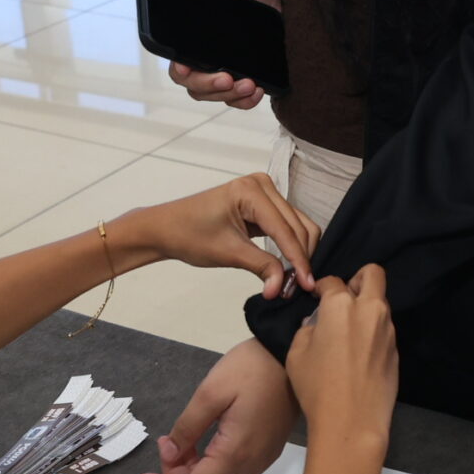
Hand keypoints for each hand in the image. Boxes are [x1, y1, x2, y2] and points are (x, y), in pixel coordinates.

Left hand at [117, 174, 318, 298]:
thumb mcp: (228, 252)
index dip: (299, 259)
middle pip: (299, 225)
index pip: (285, 229)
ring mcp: (264, 192)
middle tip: (298, 288)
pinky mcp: (263, 204)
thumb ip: (261, 267)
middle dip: (301, 257)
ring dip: (299, 253)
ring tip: (294, 281)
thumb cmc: (189, 235)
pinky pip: (286, 225)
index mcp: (252, 190)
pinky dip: (290, 247)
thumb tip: (282, 287)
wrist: (165, 229)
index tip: (308, 285)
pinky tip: (289, 267)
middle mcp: (263, 185)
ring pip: (297, 225)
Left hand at [141, 339, 293, 473]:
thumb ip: (187, 427)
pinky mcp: (268, 452)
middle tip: (167, 448)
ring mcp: (262, 461)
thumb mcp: (210, 392)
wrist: (289, 355)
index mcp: (235, 453)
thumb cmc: (250, 369)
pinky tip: (203, 447)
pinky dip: (213, 471)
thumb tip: (170, 452)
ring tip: (181, 446)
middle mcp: (251, 466)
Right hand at [166, 0, 282, 109]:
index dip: (180, 69)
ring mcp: (223, 70)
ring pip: (216, 95)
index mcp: (192, 36)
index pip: (178, 62)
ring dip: (230, 95)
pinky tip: (258, 92)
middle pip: (195, 86)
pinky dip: (246, 102)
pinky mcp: (243, 77)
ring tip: (251, 84)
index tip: (187, 67)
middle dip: (210, 86)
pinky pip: (238, 100)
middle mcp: (204, 58)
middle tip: (230, 77)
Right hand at [285, 266, 397, 445]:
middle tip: (343, 300)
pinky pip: (383, 330)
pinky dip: (372, 333)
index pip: (332, 281)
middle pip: (373, 274)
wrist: (351, 422)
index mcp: (341, 304)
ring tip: (348, 333)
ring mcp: (387, 330)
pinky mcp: (396, 350)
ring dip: (366, 309)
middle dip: (357, 279)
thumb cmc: (317, 386)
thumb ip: (308, 328)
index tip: (316, 298)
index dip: (321, 288)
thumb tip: (317, 323)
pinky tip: (358, 355)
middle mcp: (370, 309)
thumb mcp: (297, 352)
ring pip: (380, 304)